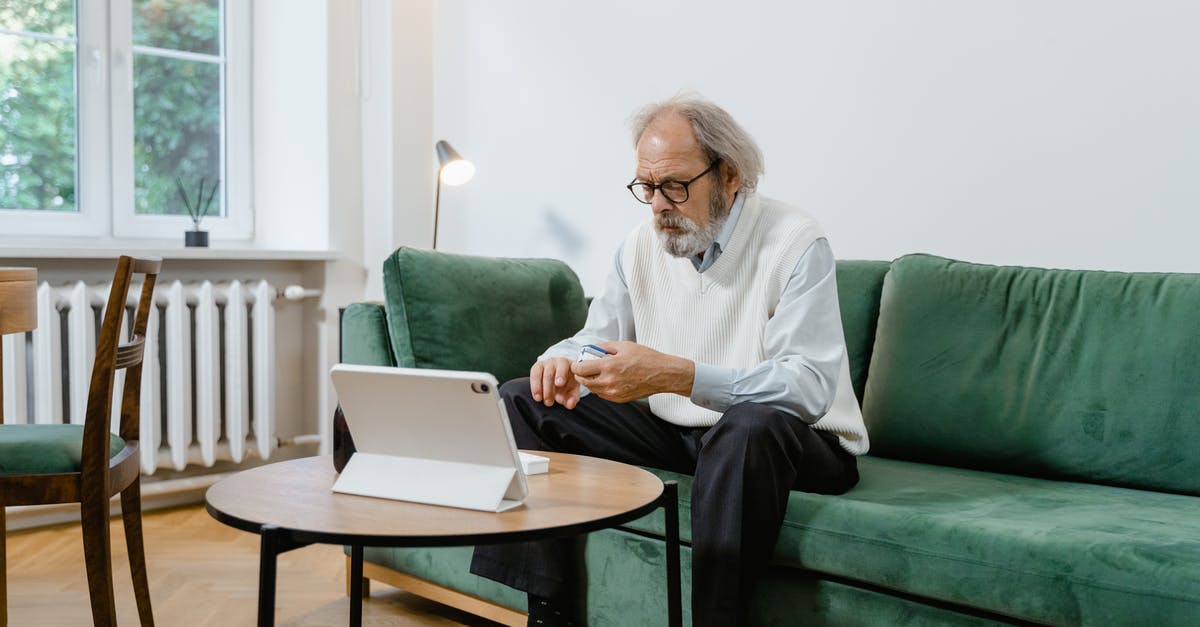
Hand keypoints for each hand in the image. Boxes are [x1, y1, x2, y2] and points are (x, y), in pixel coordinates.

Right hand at [530, 357, 581, 408]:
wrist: (560, 380)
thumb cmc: (569, 384)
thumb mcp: (573, 391)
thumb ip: (573, 398)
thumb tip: (570, 404)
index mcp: (568, 364)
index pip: (564, 365)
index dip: (561, 373)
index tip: (559, 384)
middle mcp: (556, 361)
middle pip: (550, 372)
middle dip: (548, 388)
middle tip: (549, 403)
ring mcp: (545, 363)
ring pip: (539, 373)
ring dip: (538, 387)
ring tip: (539, 399)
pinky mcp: (536, 368)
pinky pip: (533, 375)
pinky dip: (534, 386)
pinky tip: (536, 396)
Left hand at [571, 341, 693, 402]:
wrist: (662, 374)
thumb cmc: (646, 358)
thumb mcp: (624, 346)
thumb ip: (605, 347)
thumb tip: (592, 348)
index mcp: (609, 366)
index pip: (581, 369)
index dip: (576, 366)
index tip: (576, 363)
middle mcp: (609, 381)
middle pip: (584, 381)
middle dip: (581, 374)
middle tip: (584, 368)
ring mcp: (614, 392)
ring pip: (593, 389)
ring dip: (590, 382)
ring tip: (596, 373)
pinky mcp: (619, 399)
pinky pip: (603, 395)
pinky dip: (600, 388)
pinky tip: (607, 380)